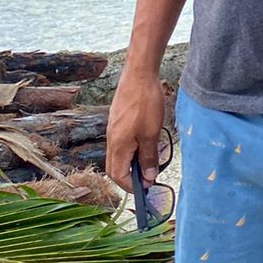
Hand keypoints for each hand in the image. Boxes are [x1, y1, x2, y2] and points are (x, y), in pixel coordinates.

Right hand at [106, 66, 165, 190]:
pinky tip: (144, 143)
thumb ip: (148, 157)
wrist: (138, 74)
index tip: (147, 187)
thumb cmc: (145, 102)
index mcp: (118, 146)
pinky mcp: (117, 120)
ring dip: (131, 163)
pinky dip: (131, 149)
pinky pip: (121, 143)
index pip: (118, 176)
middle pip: (115, 168)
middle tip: (148, 178)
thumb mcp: (151, 133)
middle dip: (129, 177)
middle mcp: (111, 139)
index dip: (132, 186)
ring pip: (118, 155)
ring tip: (149, 160)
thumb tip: (148, 178)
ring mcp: (113, 129)